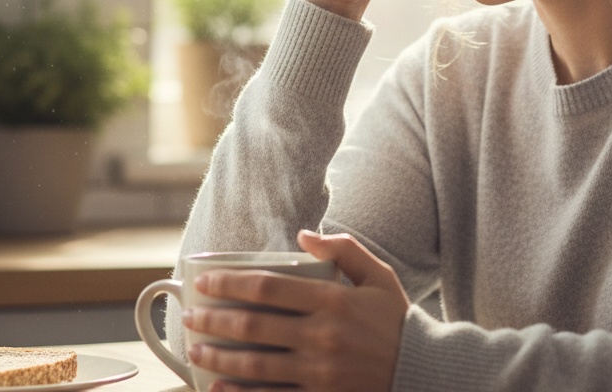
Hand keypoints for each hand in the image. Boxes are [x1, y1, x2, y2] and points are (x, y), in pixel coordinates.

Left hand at [184, 231, 408, 391]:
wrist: (421, 372)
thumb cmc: (395, 320)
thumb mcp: (378, 275)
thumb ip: (344, 249)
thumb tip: (303, 235)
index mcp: (334, 301)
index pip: (269, 288)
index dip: (230, 283)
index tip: (205, 281)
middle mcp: (322, 337)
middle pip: (254, 326)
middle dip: (214, 320)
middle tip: (189, 315)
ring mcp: (319, 374)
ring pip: (255, 365)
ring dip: (218, 357)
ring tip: (194, 350)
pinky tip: (217, 386)